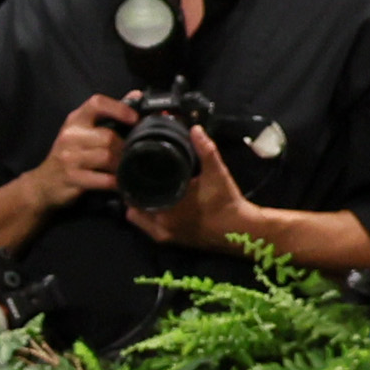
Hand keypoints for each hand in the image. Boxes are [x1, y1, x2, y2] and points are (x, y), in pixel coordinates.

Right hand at [30, 93, 135, 215]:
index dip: (119, 108)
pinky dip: (115, 182)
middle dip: (124, 148)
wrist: (42, 185)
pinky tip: (117, 182)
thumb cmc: (68, 155)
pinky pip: (103, 179)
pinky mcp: (71, 178)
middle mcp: (70, 136)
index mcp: (75, 120)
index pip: (97, 103)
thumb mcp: (82, 131)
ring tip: (124, 168)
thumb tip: (136, 95)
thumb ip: (108, 114)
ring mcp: (68, 158)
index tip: (135, 119)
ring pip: (107, 156)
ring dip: (120, 165)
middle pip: (108, 136)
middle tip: (130, 155)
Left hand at [124, 119, 258, 250]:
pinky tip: (154, 203)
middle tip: (138, 175)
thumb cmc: (226, 201)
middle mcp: (159, 223)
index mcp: (166, 205)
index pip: (134, 192)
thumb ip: (205, 150)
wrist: (240, 230)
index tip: (131, 168)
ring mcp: (162, 234)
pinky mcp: (168, 240)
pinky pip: (147, 228)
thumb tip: (195, 128)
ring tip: (144, 187)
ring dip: (139, 204)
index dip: (130, 180)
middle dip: (134, 191)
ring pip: (138, 217)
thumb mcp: (217, 173)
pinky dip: (146, 216)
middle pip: (133, 204)